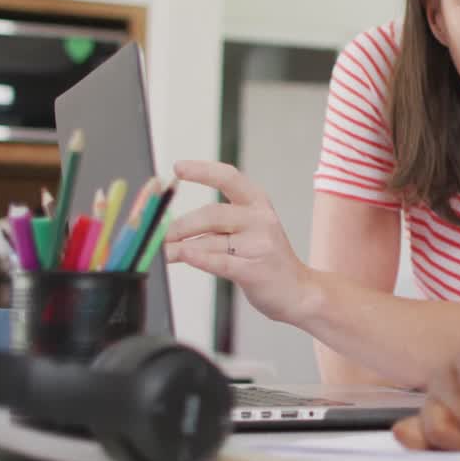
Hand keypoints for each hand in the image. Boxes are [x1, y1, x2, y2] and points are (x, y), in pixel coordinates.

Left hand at [164, 160, 316, 324]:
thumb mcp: (248, 231)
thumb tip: (169, 226)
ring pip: (211, 241)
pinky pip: (220, 261)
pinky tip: (183, 254)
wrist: (300, 292)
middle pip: (213, 214)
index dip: (202, 171)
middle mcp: (261, 220)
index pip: (229, 178)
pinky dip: (198, 258)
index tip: (178, 168)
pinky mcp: (255, 270)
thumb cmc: (265, 261)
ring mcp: (260, 245)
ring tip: (163, 253)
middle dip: (181, 225)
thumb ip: (216, 223)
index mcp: (258, 204)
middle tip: (159, 235)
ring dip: (180, 248)